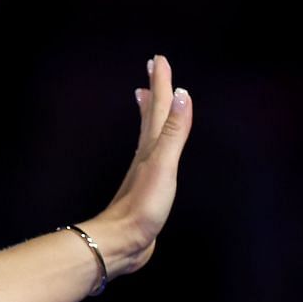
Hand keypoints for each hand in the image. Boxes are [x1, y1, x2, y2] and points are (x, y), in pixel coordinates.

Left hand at [91, 54, 194, 274]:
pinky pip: (153, 154)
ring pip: (149, 134)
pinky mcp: (147, 187)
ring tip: (145, 97)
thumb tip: (181, 94)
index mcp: (150, 147)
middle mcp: (145, 154)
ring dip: (150, 113)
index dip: (161, 84)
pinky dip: (154, 141)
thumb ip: (173, 132)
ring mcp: (144, 170)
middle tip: (153, 69)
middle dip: (154, 91)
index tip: (159, 60)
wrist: (121, 241)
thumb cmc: (142, 205)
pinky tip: (152, 147)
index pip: (157, 108)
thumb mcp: (163, 165)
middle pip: (151, 116)